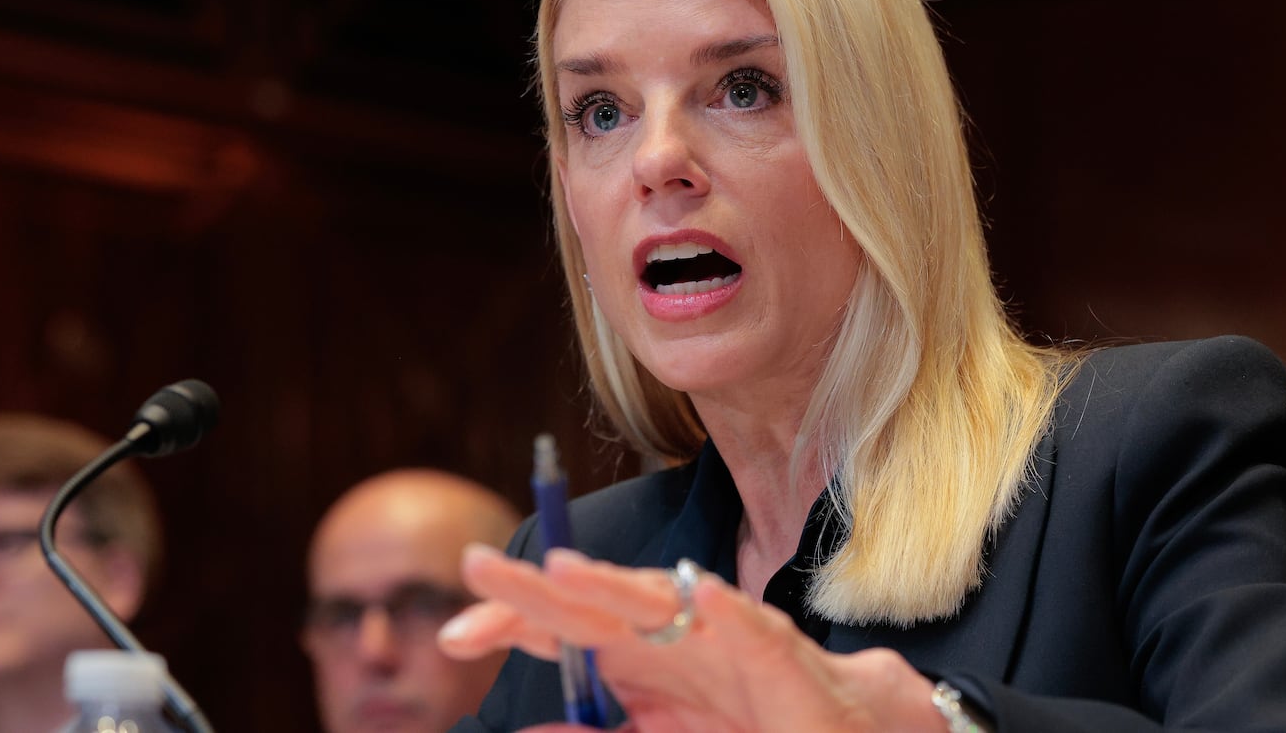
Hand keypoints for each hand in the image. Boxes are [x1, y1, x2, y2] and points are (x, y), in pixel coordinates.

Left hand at [439, 545, 947, 732]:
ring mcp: (720, 635)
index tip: (452, 636)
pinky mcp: (775, 652)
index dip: (507, 622)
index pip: (558, 627)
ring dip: (611, 584)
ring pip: (657, 599)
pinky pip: (745, 625)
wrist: (832, 730)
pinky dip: (723, 608)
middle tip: (474, 569)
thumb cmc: (739, 726)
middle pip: (591, 602)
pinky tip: (696, 591)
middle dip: (533, 586)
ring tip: (563, 571)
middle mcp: (668, 632)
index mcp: (633, 653)